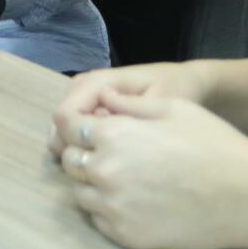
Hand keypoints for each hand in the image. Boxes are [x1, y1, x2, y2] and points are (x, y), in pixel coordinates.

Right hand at [48, 61, 210, 157]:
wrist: (187, 80)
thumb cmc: (177, 90)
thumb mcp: (161, 103)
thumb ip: (129, 114)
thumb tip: (98, 128)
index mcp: (100, 82)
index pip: (66, 115)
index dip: (73, 140)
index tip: (97, 159)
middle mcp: (88, 85)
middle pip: (60, 121)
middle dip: (72, 146)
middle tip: (99, 168)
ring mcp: (89, 94)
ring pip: (65, 125)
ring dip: (76, 146)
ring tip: (102, 164)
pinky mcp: (94, 103)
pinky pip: (76, 125)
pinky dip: (83, 142)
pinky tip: (101, 157)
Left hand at [53, 87, 247, 248]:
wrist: (246, 196)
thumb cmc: (215, 144)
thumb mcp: (173, 108)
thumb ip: (129, 104)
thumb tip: (103, 100)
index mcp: (112, 135)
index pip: (65, 127)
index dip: (74, 123)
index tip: (87, 126)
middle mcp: (103, 172)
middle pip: (69, 160)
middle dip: (83, 152)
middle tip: (110, 152)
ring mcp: (112, 208)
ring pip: (80, 192)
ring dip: (92, 182)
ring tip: (124, 177)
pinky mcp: (125, 236)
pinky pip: (98, 219)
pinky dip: (106, 209)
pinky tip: (134, 201)